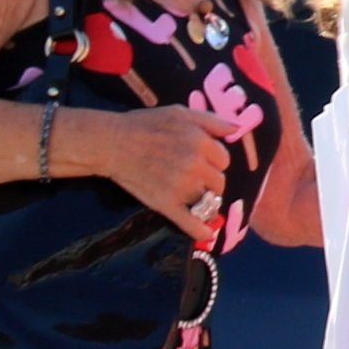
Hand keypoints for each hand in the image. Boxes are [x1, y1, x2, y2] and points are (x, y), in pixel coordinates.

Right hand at [89, 103, 252, 230]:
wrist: (111, 143)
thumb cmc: (144, 124)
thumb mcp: (180, 113)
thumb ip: (211, 121)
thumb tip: (236, 129)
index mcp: (201, 143)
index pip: (224, 160)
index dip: (214, 160)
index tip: (202, 160)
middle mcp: (195, 165)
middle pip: (219, 182)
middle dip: (210, 181)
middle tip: (194, 177)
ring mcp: (181, 186)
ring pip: (207, 201)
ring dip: (203, 200)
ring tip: (191, 196)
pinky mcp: (166, 203)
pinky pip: (190, 222)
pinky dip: (200, 231)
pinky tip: (207, 235)